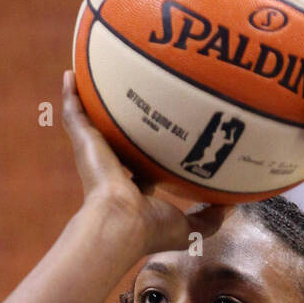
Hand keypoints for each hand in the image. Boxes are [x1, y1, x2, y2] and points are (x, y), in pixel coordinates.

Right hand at [61, 70, 230, 254]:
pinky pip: (74, 114)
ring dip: (92, 103)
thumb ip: (210, 217)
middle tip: (132, 101)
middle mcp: (112, 170)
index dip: (150, 156)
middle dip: (122, 125)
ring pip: (92, 124)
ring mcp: (96, 156)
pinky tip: (72, 73)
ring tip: (94, 76)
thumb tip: (232, 205)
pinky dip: (71, 94)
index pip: (140, 169)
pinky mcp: (84, 144)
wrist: (120, 222)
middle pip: (116, 141)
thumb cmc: (151, 228)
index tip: (161, 139)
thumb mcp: (189, 226)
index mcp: (132, 189)